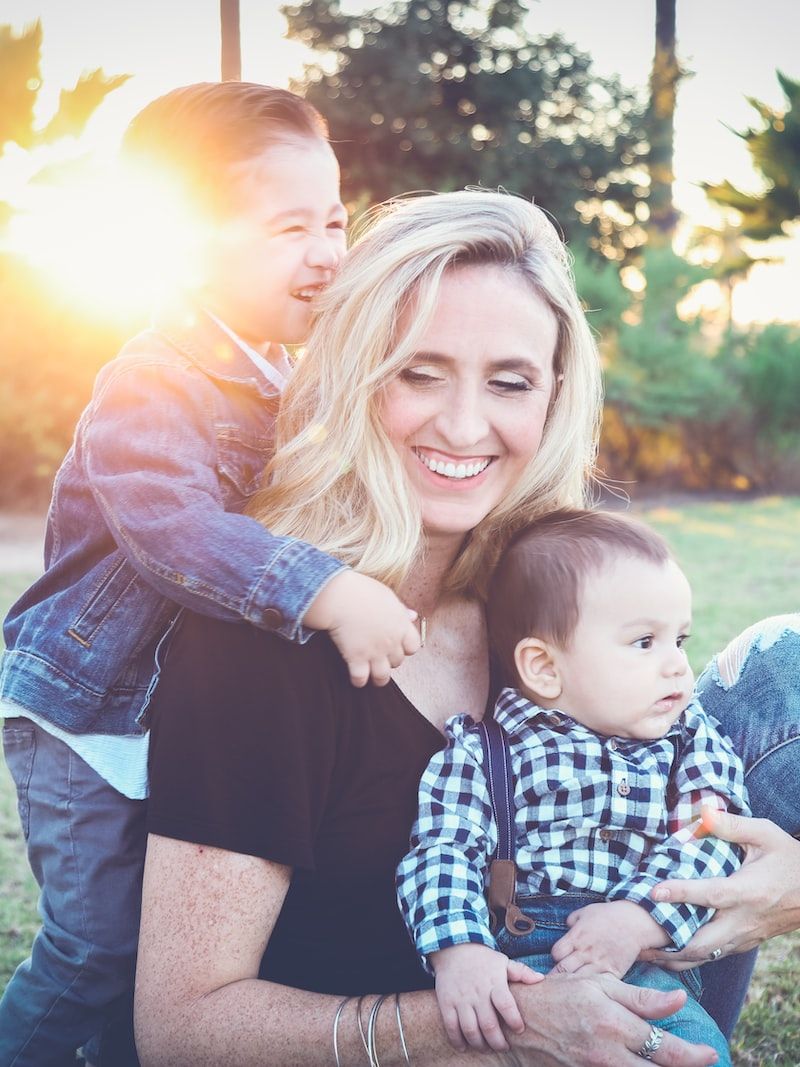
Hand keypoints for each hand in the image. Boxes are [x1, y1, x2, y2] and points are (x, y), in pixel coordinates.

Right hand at [303, 570, 419, 685]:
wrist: (339, 596)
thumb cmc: (361, 591)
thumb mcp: (387, 596)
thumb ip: (401, 610)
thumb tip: (413, 616)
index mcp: (400, 625)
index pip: (413, 646)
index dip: (405, 648)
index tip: (397, 646)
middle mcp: (391, 641)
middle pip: (397, 662)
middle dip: (389, 661)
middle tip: (380, 657)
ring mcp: (374, 652)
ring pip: (382, 677)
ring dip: (378, 678)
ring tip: (371, 676)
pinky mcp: (356, 658)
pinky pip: (361, 679)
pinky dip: (358, 681)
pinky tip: (355, 677)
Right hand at [430, 943, 542, 1052]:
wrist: (453, 947)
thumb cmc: (482, 959)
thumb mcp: (502, 961)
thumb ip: (521, 972)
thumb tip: (540, 979)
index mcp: (494, 982)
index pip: (506, 1004)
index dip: (514, 1020)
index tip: (519, 1030)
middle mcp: (477, 992)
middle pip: (488, 1024)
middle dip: (498, 1042)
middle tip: (504, 1048)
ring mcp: (461, 998)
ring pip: (470, 1029)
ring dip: (480, 1045)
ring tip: (487, 1049)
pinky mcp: (446, 1002)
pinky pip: (451, 1027)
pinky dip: (458, 1041)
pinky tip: (465, 1047)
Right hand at [509, 973, 719, 1065]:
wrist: (520, 1019)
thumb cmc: (561, 994)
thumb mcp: (600, 984)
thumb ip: (641, 997)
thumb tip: (680, 999)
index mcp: (614, 1023)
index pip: (665, 1046)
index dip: (694, 1055)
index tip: (710, 1054)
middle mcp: (608, 1053)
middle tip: (703, 1062)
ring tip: (675, 1065)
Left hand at [550, 900, 668, 978]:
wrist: (634, 922)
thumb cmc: (608, 914)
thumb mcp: (585, 912)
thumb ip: (572, 920)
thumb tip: (567, 928)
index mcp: (576, 937)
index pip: (556, 954)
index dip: (556, 957)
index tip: (560, 958)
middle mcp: (585, 952)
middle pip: (564, 970)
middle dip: (559, 975)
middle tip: (560, 979)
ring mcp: (599, 964)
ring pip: (580, 981)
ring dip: (575, 984)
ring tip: (572, 989)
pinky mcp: (612, 973)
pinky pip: (600, 986)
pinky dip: (595, 988)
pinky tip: (592, 990)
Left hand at [642, 810, 799, 969]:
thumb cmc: (789, 859)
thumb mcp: (766, 834)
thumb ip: (732, 824)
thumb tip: (702, 811)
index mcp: (749, 891)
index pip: (712, 895)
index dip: (682, 893)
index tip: (654, 891)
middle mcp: (745, 919)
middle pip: (703, 942)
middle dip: (669, 944)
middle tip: (638, 939)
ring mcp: (745, 936)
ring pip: (707, 956)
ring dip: (676, 957)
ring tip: (645, 953)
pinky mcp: (745, 943)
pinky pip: (715, 956)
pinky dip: (691, 958)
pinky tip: (669, 953)